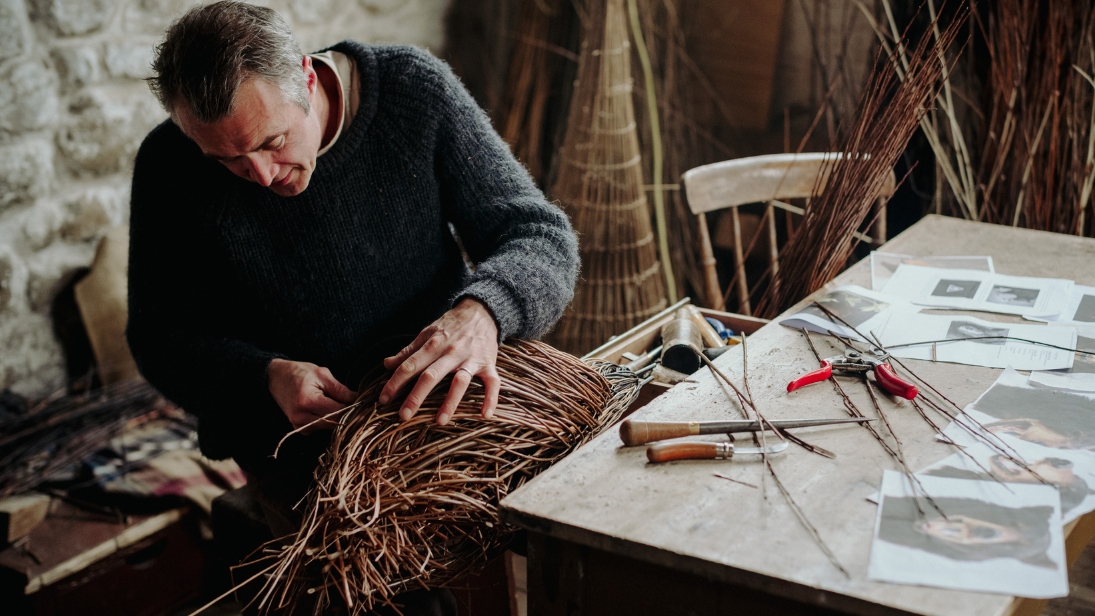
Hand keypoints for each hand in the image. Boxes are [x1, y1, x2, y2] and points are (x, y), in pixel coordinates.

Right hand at [268, 358, 357, 432]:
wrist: (275, 377)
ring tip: (333, 402)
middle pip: (334, 422)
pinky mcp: (298, 428)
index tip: (359, 401)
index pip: (338, 412)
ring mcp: (298, 425)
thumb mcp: (322, 374)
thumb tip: (357, 399)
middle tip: (349, 401)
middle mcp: (301, 417)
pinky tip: (322, 408)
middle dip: (345, 413)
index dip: (351, 407)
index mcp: (307, 401)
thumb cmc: (299, 373)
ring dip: (335, 417)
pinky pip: (319, 428)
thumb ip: (340, 390)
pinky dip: (325, 420)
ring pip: (328, 427)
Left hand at [380, 298, 499, 424]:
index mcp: (433, 345)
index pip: (410, 365)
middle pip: (431, 376)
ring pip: (460, 382)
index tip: (383, 400)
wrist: (482, 311)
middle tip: (403, 416)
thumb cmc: (451, 325)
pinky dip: (491, 398)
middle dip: (416, 397)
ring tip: (439, 421)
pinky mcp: (488, 364)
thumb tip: (386, 364)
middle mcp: (451, 352)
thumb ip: (408, 351)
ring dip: (450, 402)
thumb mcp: (427, 333)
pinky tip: (485, 415)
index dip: (395, 382)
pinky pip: (492, 383)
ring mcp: (471, 359)